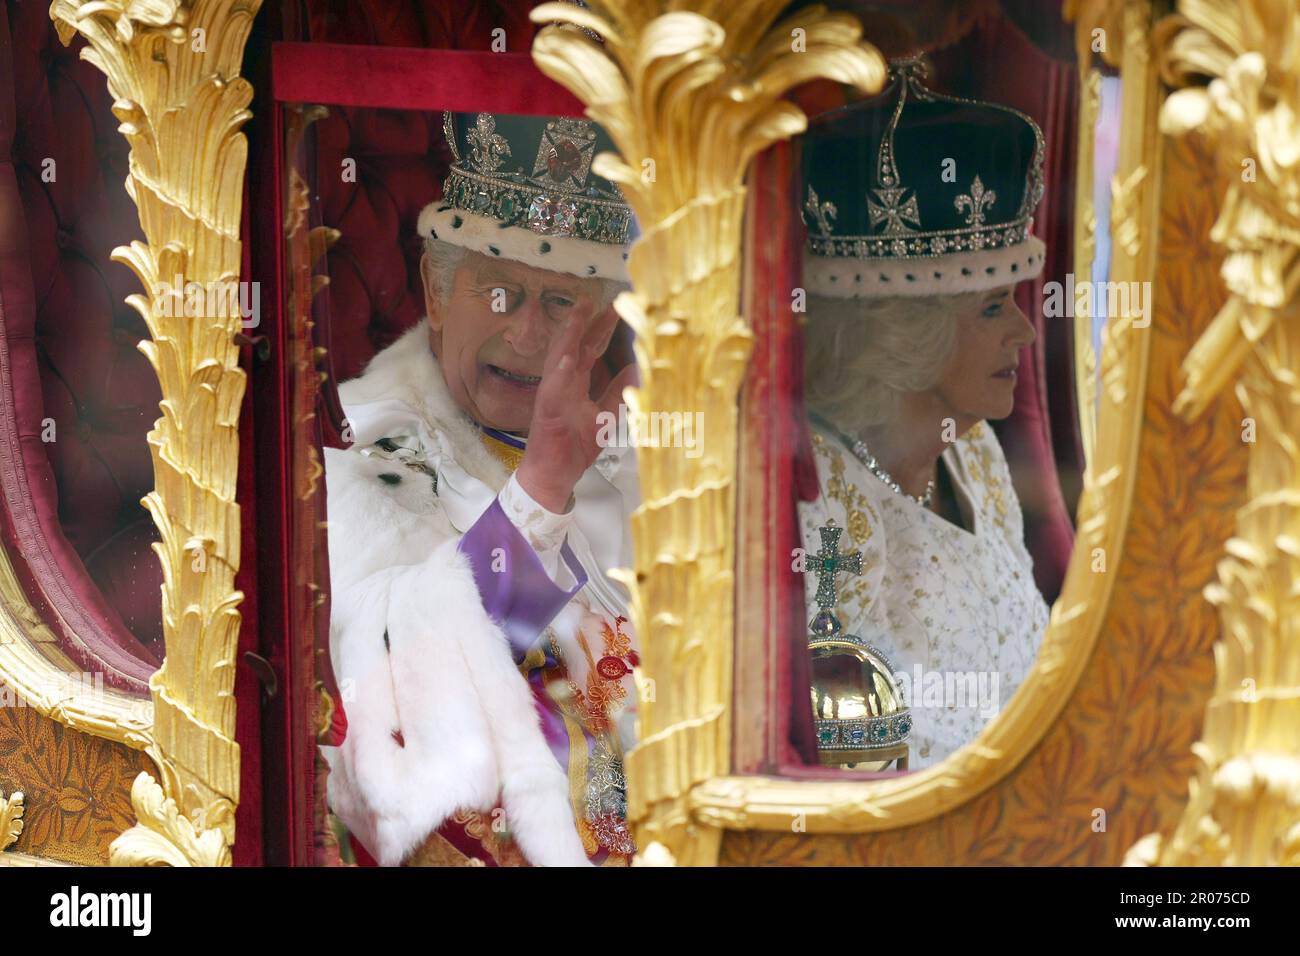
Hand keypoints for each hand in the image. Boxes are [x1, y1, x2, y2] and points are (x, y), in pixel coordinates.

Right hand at [516, 309, 636, 513]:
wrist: (553, 476)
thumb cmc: (572, 448)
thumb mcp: (604, 416)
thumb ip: (617, 393)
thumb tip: (638, 371)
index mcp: (574, 384)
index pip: (588, 350)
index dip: (600, 330)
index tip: (614, 308)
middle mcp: (561, 384)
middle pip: (574, 346)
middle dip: (585, 323)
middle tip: (597, 298)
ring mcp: (552, 394)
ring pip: (559, 358)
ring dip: (568, 335)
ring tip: (579, 312)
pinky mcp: (546, 410)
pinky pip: (553, 387)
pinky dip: (560, 371)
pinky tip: (568, 356)